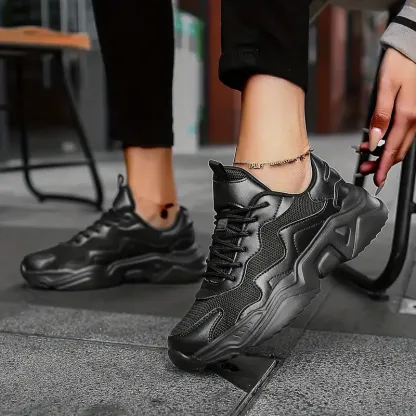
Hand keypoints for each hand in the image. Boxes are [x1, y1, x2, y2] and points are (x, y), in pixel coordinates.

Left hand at [357, 48, 415, 189]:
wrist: (414, 46)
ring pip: (401, 143)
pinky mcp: (415, 112)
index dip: (383, 167)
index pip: (393, 150)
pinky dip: (390, 141)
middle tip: (365, 170)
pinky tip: (377, 142)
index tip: (377, 180)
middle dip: (381, 163)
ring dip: (384, 153)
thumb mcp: (385, 89)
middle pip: (398, 150)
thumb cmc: (401, 63)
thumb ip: (379, 117)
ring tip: (366, 158)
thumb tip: (373, 142)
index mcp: (408, 115)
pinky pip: (403, 133)